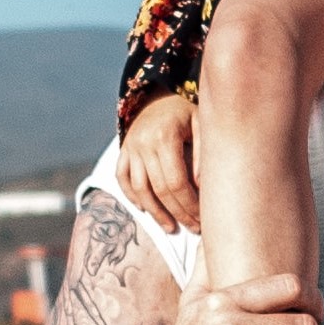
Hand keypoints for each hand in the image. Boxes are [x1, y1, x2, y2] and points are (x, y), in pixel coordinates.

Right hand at [116, 95, 201, 234]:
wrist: (158, 96)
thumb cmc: (186, 113)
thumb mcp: (201, 125)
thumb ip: (202, 155)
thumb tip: (202, 188)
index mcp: (164, 136)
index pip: (177, 181)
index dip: (189, 204)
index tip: (201, 218)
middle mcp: (143, 143)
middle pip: (159, 189)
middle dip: (177, 213)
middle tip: (193, 227)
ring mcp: (130, 147)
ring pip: (139, 189)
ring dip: (155, 213)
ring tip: (170, 228)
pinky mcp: (122, 151)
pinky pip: (122, 179)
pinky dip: (132, 196)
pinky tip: (146, 210)